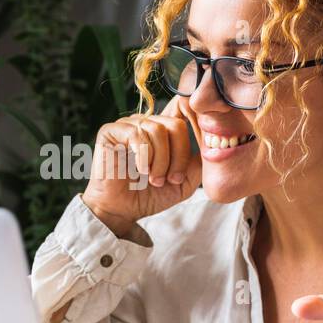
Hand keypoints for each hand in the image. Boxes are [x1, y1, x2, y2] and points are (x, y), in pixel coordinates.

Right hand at [82, 96, 202, 237]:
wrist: (121, 211)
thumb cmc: (150, 195)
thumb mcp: (184, 182)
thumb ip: (198, 162)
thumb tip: (212, 141)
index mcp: (164, 130)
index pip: (184, 111)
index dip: (194, 124)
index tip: (198, 148)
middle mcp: (146, 123)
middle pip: (176, 124)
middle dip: (178, 156)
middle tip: (171, 178)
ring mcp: (128, 125)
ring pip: (157, 130)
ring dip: (160, 160)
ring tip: (153, 179)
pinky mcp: (110, 131)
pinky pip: (136, 134)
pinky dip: (143, 156)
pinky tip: (140, 170)